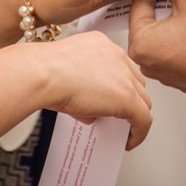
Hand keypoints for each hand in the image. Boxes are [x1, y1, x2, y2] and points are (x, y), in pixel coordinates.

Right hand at [37, 32, 150, 149]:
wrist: (42, 74)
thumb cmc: (43, 72)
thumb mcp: (66, 74)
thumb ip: (84, 88)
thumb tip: (92, 112)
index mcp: (101, 45)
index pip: (120, 67)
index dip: (119, 85)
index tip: (112, 98)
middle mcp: (117, 56)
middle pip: (135, 81)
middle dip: (130, 98)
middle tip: (120, 115)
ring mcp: (125, 76)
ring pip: (143, 99)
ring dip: (136, 115)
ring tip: (125, 130)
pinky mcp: (128, 97)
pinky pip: (143, 118)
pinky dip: (139, 132)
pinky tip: (130, 141)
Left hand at [129, 0, 185, 92]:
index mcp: (141, 44)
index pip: (138, 7)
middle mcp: (146, 63)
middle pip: (147, 25)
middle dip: (158, 7)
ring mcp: (162, 74)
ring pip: (160, 40)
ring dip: (169, 24)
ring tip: (182, 8)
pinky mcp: (177, 79)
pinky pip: (172, 53)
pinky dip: (178, 41)